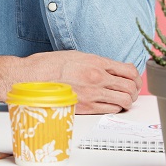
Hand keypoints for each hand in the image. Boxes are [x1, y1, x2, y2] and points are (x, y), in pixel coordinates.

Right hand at [0, 51, 140, 113]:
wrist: (30, 79)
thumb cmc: (48, 65)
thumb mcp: (75, 55)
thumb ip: (96, 62)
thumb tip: (111, 68)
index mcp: (96, 62)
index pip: (129, 70)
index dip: (135, 75)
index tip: (132, 78)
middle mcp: (97, 78)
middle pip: (131, 87)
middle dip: (133, 89)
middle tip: (129, 90)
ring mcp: (93, 94)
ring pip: (125, 101)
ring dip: (126, 100)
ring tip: (121, 99)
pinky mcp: (86, 107)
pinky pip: (112, 110)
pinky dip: (115, 107)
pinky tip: (108, 103)